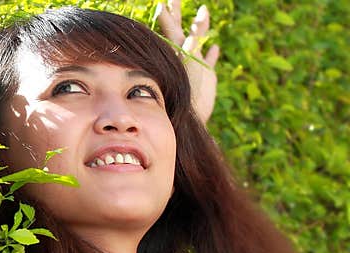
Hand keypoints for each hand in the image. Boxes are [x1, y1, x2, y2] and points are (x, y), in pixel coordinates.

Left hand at [157, 1, 219, 123]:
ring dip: (201, 25)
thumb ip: (189, 55)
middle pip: (180, 28)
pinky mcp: (207, 75)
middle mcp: (184, 55)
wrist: (188, 118)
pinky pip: (210, 61)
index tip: (161, 4)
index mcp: (177, 53)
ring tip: (203, 9)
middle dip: (177, 12)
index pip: (170, 29)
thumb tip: (192, 38)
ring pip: (199, 39)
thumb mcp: (186, 72)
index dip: (167, 17)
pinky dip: (212, 54)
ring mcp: (195, 63)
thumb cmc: (182, 96)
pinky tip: (215, 47)